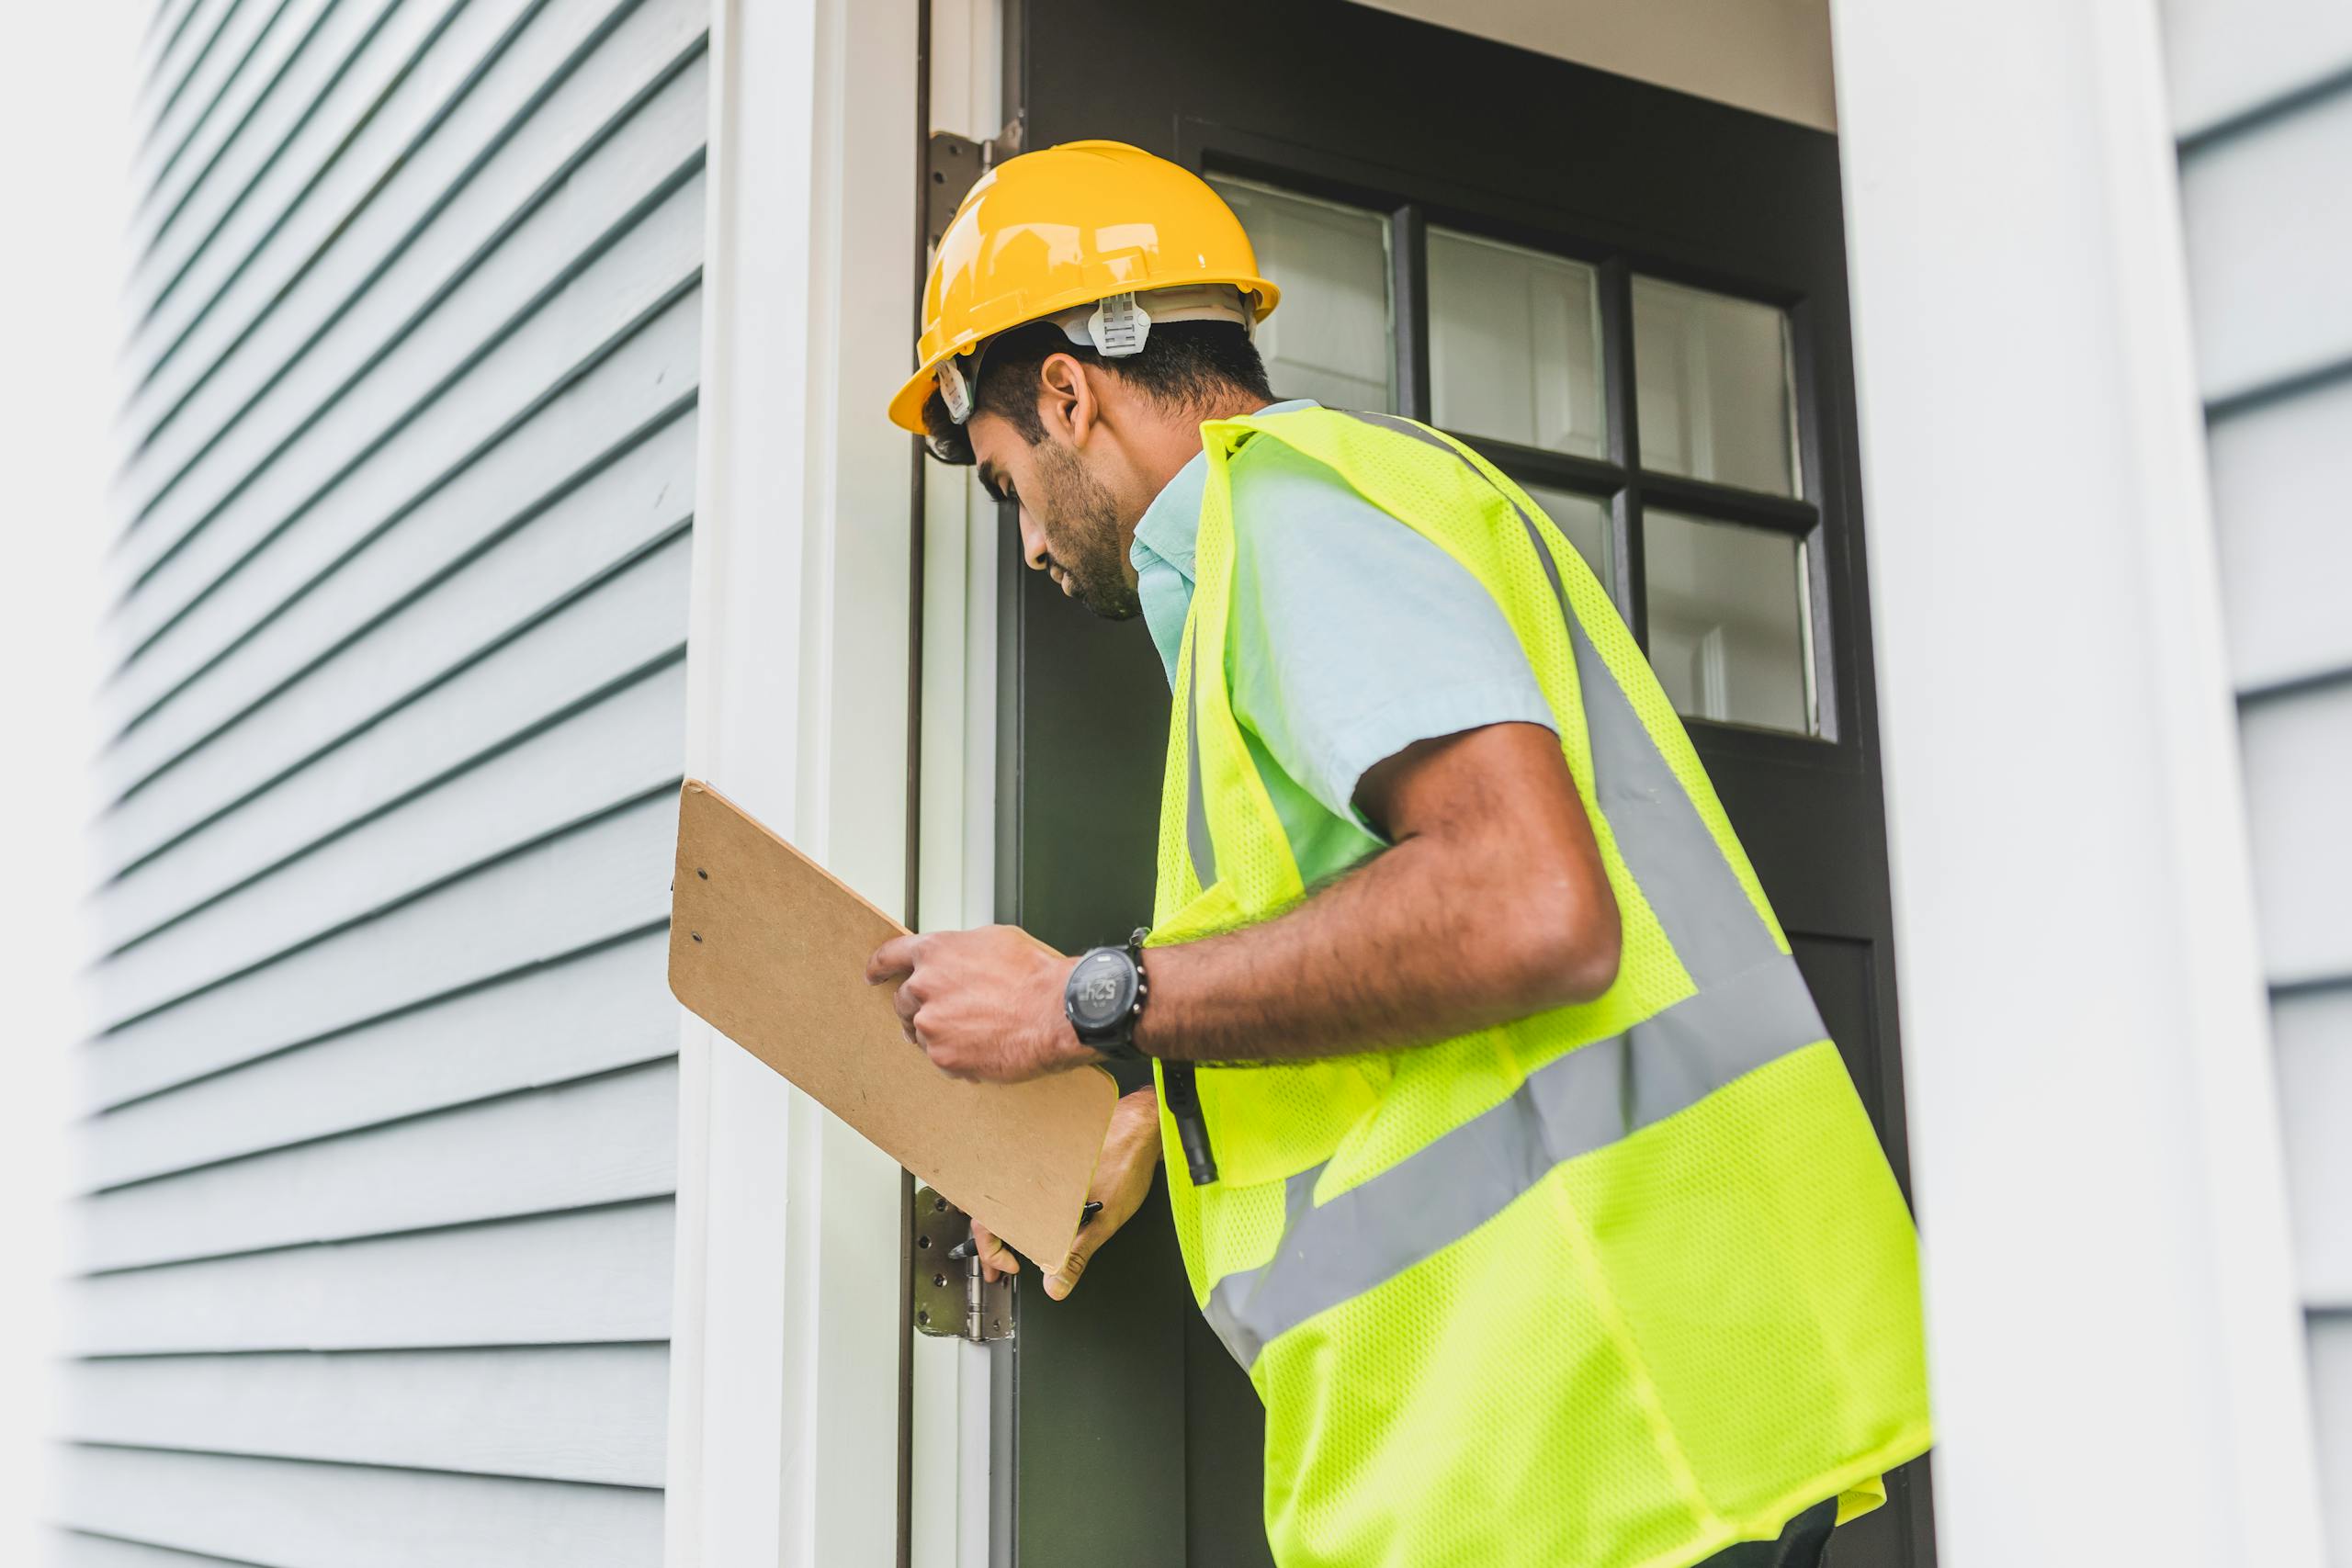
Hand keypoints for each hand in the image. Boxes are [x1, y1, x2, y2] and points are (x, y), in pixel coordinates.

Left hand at [865, 925, 1091, 1081]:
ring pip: (922, 1032)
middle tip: (951, 1013)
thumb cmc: (1034, 976)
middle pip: (903, 1001)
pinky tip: (986, 1048)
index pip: (889, 957)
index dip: (879, 968)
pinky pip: (941, 1059)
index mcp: (934, 952)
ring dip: (941, 1033)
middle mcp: (924, 987)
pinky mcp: (944, 1057)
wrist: (1056, 1012)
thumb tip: (957, 959)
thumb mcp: (994, 941)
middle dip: (922, 1007)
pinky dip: (959, 1057)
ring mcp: (931, 1024)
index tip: (874, 975)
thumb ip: (961, 951)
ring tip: (977, 1031)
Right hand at [967, 1088, 1162, 1299]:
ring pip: (1007, 1195)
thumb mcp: (1103, 1222)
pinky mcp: (1051, 1157)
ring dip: (1004, 1225)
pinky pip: (1026, 1182)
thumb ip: (1077, 1255)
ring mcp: (1038, 1162)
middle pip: (991, 1209)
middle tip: (998, 1267)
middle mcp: (1029, 1172)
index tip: (1012, 1266)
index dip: (992, 1250)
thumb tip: (1056, 1286)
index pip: (988, 1222)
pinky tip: (1033, 1218)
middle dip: (990, 1241)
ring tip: (1009, 1248)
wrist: (1140, 1129)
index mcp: (1034, 1189)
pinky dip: (1022, 1205)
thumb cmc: (1125, 1164)